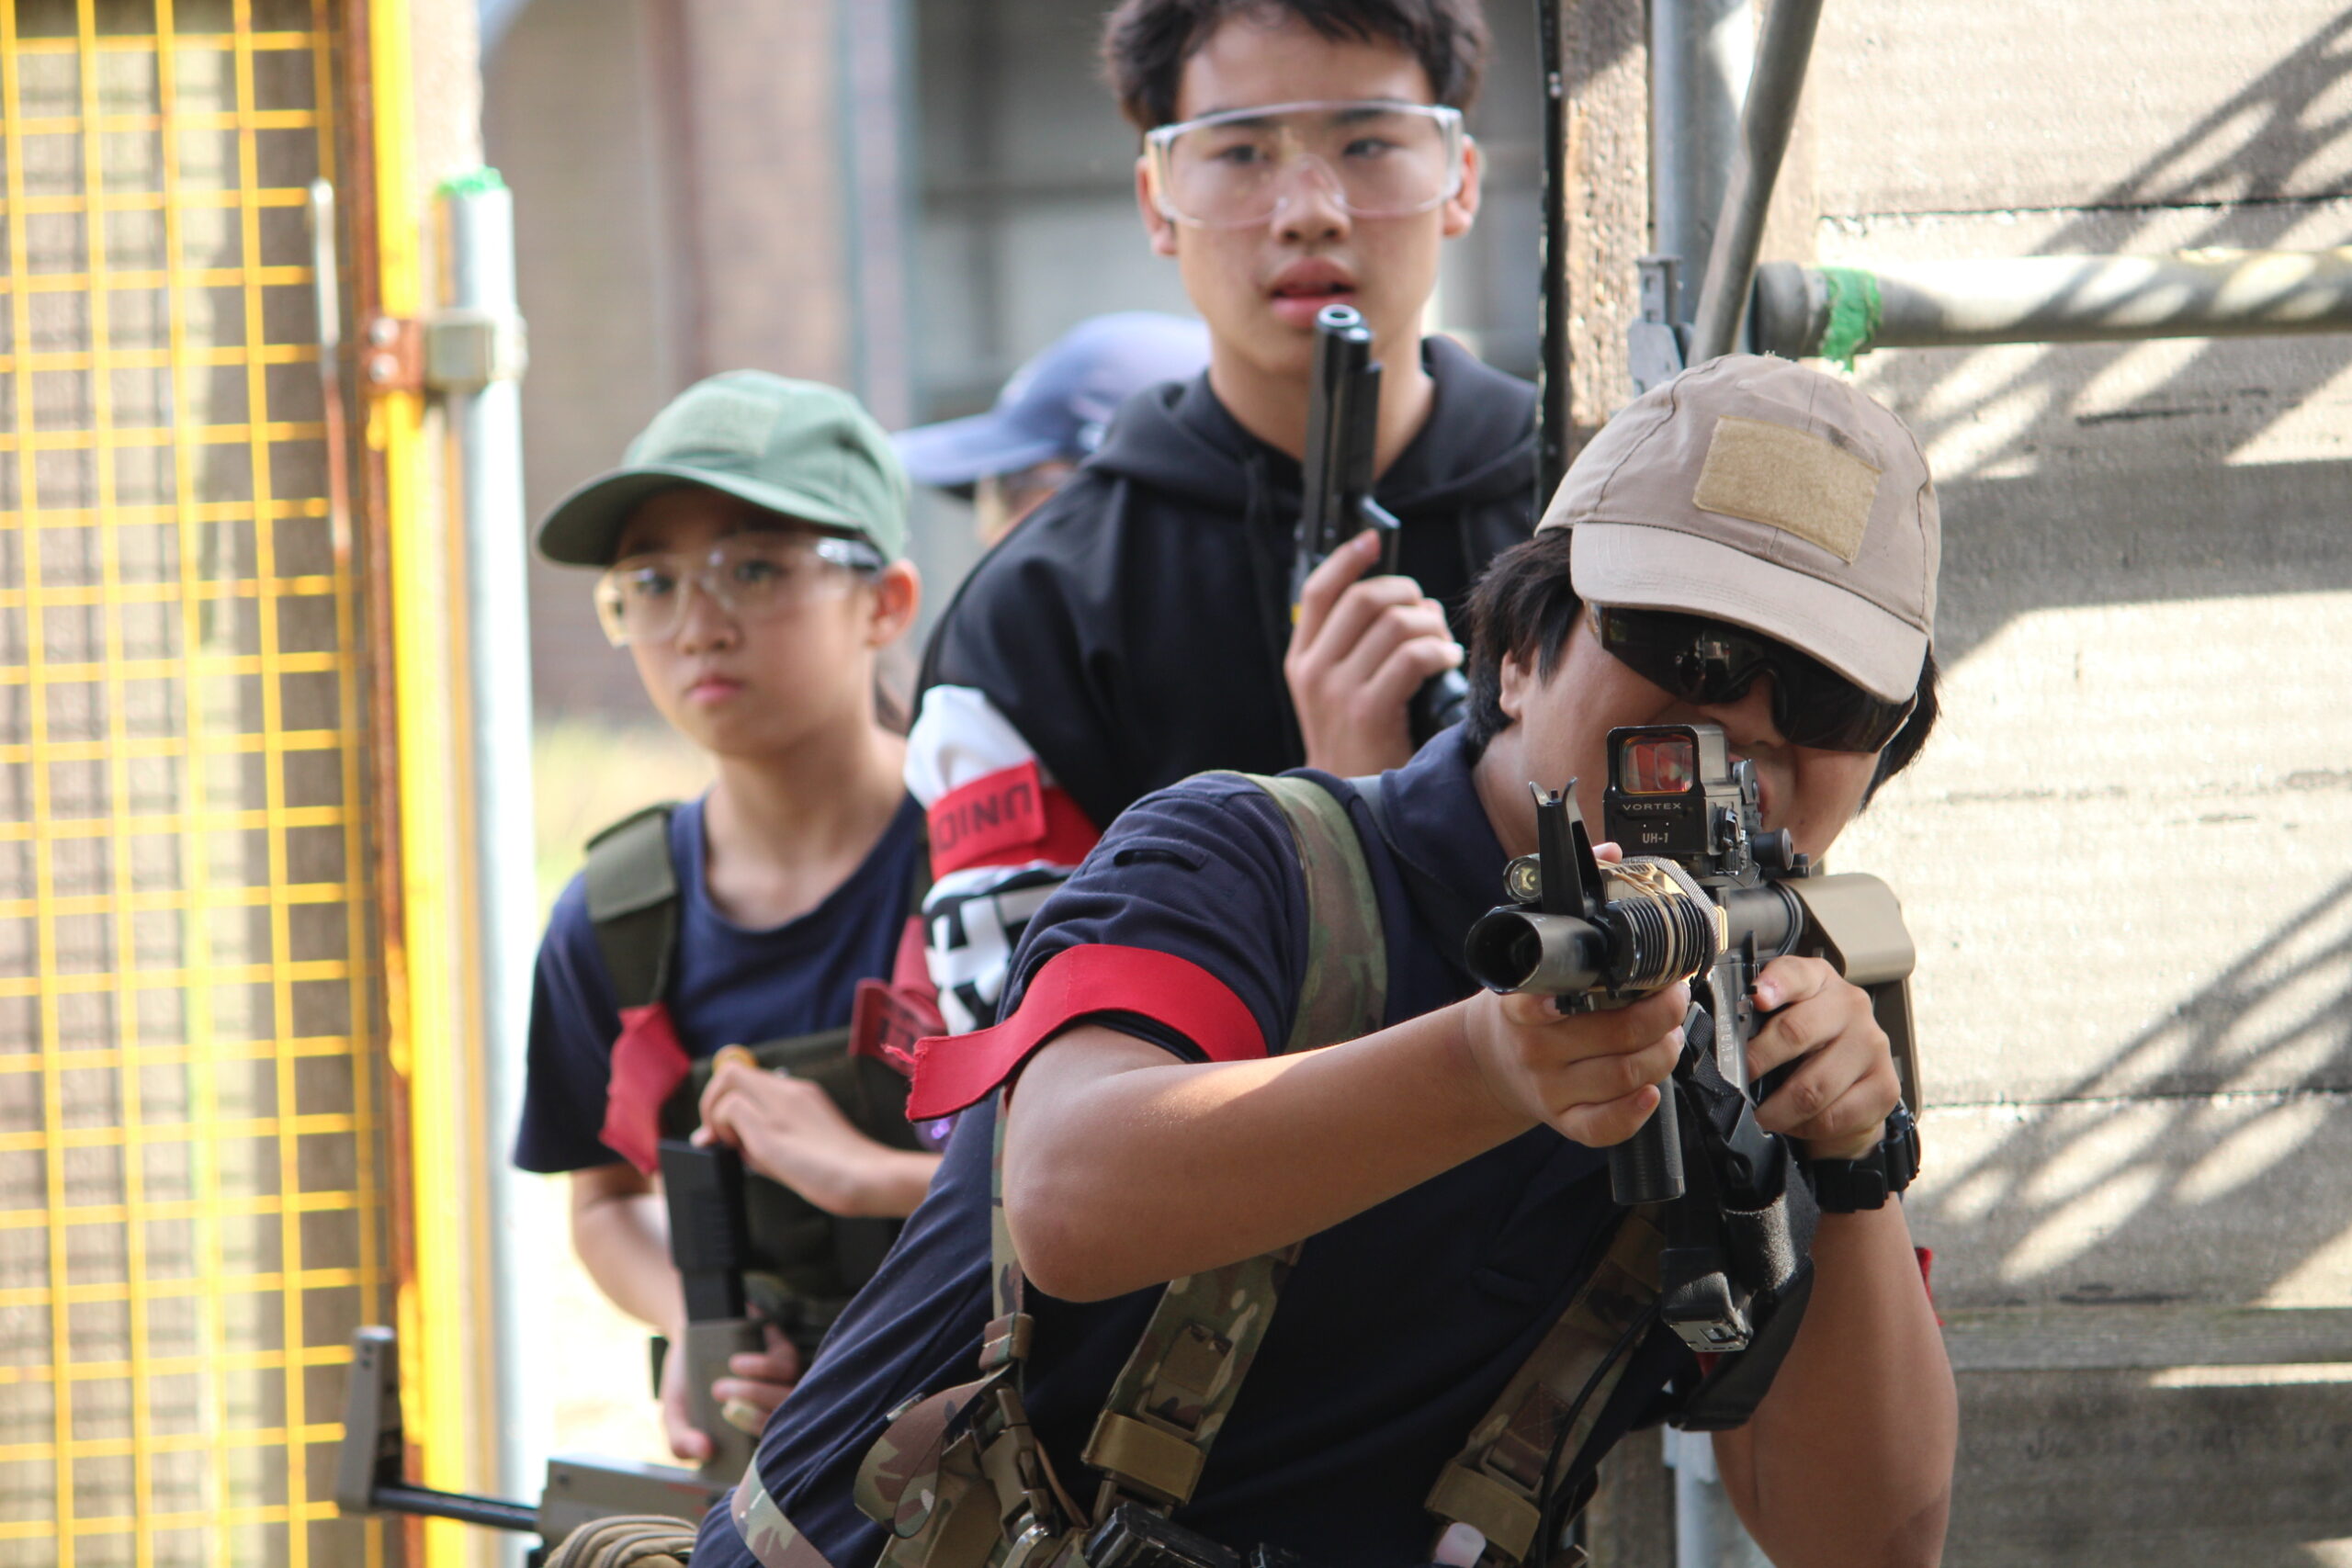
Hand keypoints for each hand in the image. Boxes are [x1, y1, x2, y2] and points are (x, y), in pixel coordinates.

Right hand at [658, 1322, 800, 1462]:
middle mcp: (772, 1411)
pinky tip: (735, 1363)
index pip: (767, 1457)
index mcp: (749, 1435)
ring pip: (787, 1397)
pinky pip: (786, 1366)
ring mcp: (781, 1383)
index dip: (754, 1459)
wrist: (690, 1330)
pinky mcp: (784, 1354)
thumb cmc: (687, 1380)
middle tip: (724, 1409)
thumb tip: (706, 1453)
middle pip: (783, 1427)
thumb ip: (682, 1441)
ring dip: (754, 1394)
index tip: (726, 1448)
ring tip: (718, 1388)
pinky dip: (761, 1367)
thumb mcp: (674, 1415)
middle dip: (754, 1420)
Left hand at [694, 1055, 940, 1216]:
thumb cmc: (838, 1173)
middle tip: (721, 1138)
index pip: (747, 1078)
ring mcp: (781, 1105)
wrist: (867, 1179)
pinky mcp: (772, 1127)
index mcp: (799, 1094)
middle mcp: (789, 1090)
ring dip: (717, 1114)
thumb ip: (755, 1139)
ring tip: (735, 1146)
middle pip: (730, 1069)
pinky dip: (725, 1127)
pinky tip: (745, 1153)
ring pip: (727, 1078)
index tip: (727, 1133)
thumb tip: (703, 1138)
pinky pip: (730, 1106)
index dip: (726, 1100)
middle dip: (711, 1102)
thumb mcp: (792, 1149)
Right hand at [1285, 531, 1462, 776]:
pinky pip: (1412, 657)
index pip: (1317, 590)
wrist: (1346, 803)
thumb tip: (1399, 596)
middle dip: (1408, 595)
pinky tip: (1446, 663)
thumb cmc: (1355, 743)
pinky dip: (1438, 652)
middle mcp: (1313, 670)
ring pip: (1394, 623)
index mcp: (1302, 659)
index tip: (1373, 540)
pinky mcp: (1367, 710)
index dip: (1348, 558)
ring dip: (1430, 627)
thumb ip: (1351, 646)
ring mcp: (1337, 690)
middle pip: (1364, 598)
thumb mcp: (1336, 689)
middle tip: (1427, 615)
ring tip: (1441, 646)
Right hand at [1459, 980, 1688, 1148]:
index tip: (1617, 981)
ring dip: (1663, 1054)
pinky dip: (1634, 1112)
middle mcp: (1534, 1049)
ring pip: (1625, 1075)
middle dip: (1663, 1014)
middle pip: (1618, 1034)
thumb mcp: (1534, 984)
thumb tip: (1649, 967)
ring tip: (1669, 1037)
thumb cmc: (1530, 1017)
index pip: (1541, 1002)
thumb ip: (1575, 974)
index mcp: (1523, 1008)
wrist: (1492, 1063)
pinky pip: (1603, 1127)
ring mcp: (1549, 1090)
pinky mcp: (1564, 1121)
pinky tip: (1651, 1093)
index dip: (1581, 993)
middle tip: (1672, 1000)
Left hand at [1745, 956, 1899, 1161]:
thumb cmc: (1805, 1050)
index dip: (1774, 984)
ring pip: (1813, 1086)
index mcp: (1818, 980)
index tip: (1757, 997)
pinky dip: (1805, 1126)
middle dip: (1758, 1061)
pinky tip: (1795, 1123)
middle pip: (1797, 1032)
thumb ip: (1756, 1021)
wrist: (1852, 1086)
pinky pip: (1833, 1116)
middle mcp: (1850, 1005)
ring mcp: (1872, 1044)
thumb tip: (1721, 1045)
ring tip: (1760, 1116)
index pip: (1795, 973)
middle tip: (1735, 1082)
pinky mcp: (1885, 1086)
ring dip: (1777, 1109)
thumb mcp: (1779, 1022)